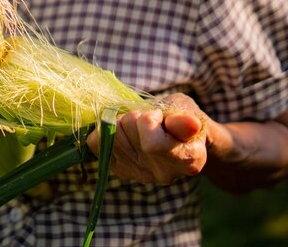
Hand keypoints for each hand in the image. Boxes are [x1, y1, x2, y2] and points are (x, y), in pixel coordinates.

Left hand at [87, 93, 207, 184]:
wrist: (176, 136)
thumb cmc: (184, 119)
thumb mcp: (188, 112)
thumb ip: (184, 120)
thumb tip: (191, 123)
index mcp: (186, 161)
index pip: (152, 144)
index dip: (150, 119)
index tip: (160, 115)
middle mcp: (162, 174)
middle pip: (126, 133)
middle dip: (134, 116)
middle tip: (149, 120)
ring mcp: (138, 175)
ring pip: (110, 135)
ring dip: (121, 122)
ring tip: (138, 126)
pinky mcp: (119, 170)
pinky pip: (95, 142)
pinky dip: (104, 129)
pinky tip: (123, 131)